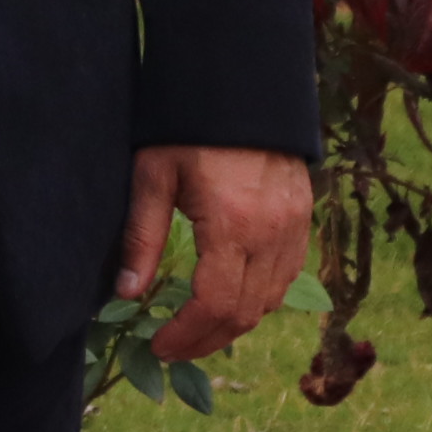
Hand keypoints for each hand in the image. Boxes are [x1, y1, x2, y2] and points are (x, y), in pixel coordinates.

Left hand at [117, 144, 310, 360]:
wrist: (241, 85)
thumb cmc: (188, 126)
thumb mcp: (153, 174)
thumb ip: (141, 237)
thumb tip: (128, 293)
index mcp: (233, 224)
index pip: (216, 305)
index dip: (186, 336)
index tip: (158, 345)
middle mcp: (272, 234)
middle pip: (246, 314)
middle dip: (207, 340)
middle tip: (173, 347)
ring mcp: (295, 228)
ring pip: (271, 301)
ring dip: (235, 323)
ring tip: (196, 328)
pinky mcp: (304, 220)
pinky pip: (287, 278)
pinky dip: (260, 298)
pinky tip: (231, 296)